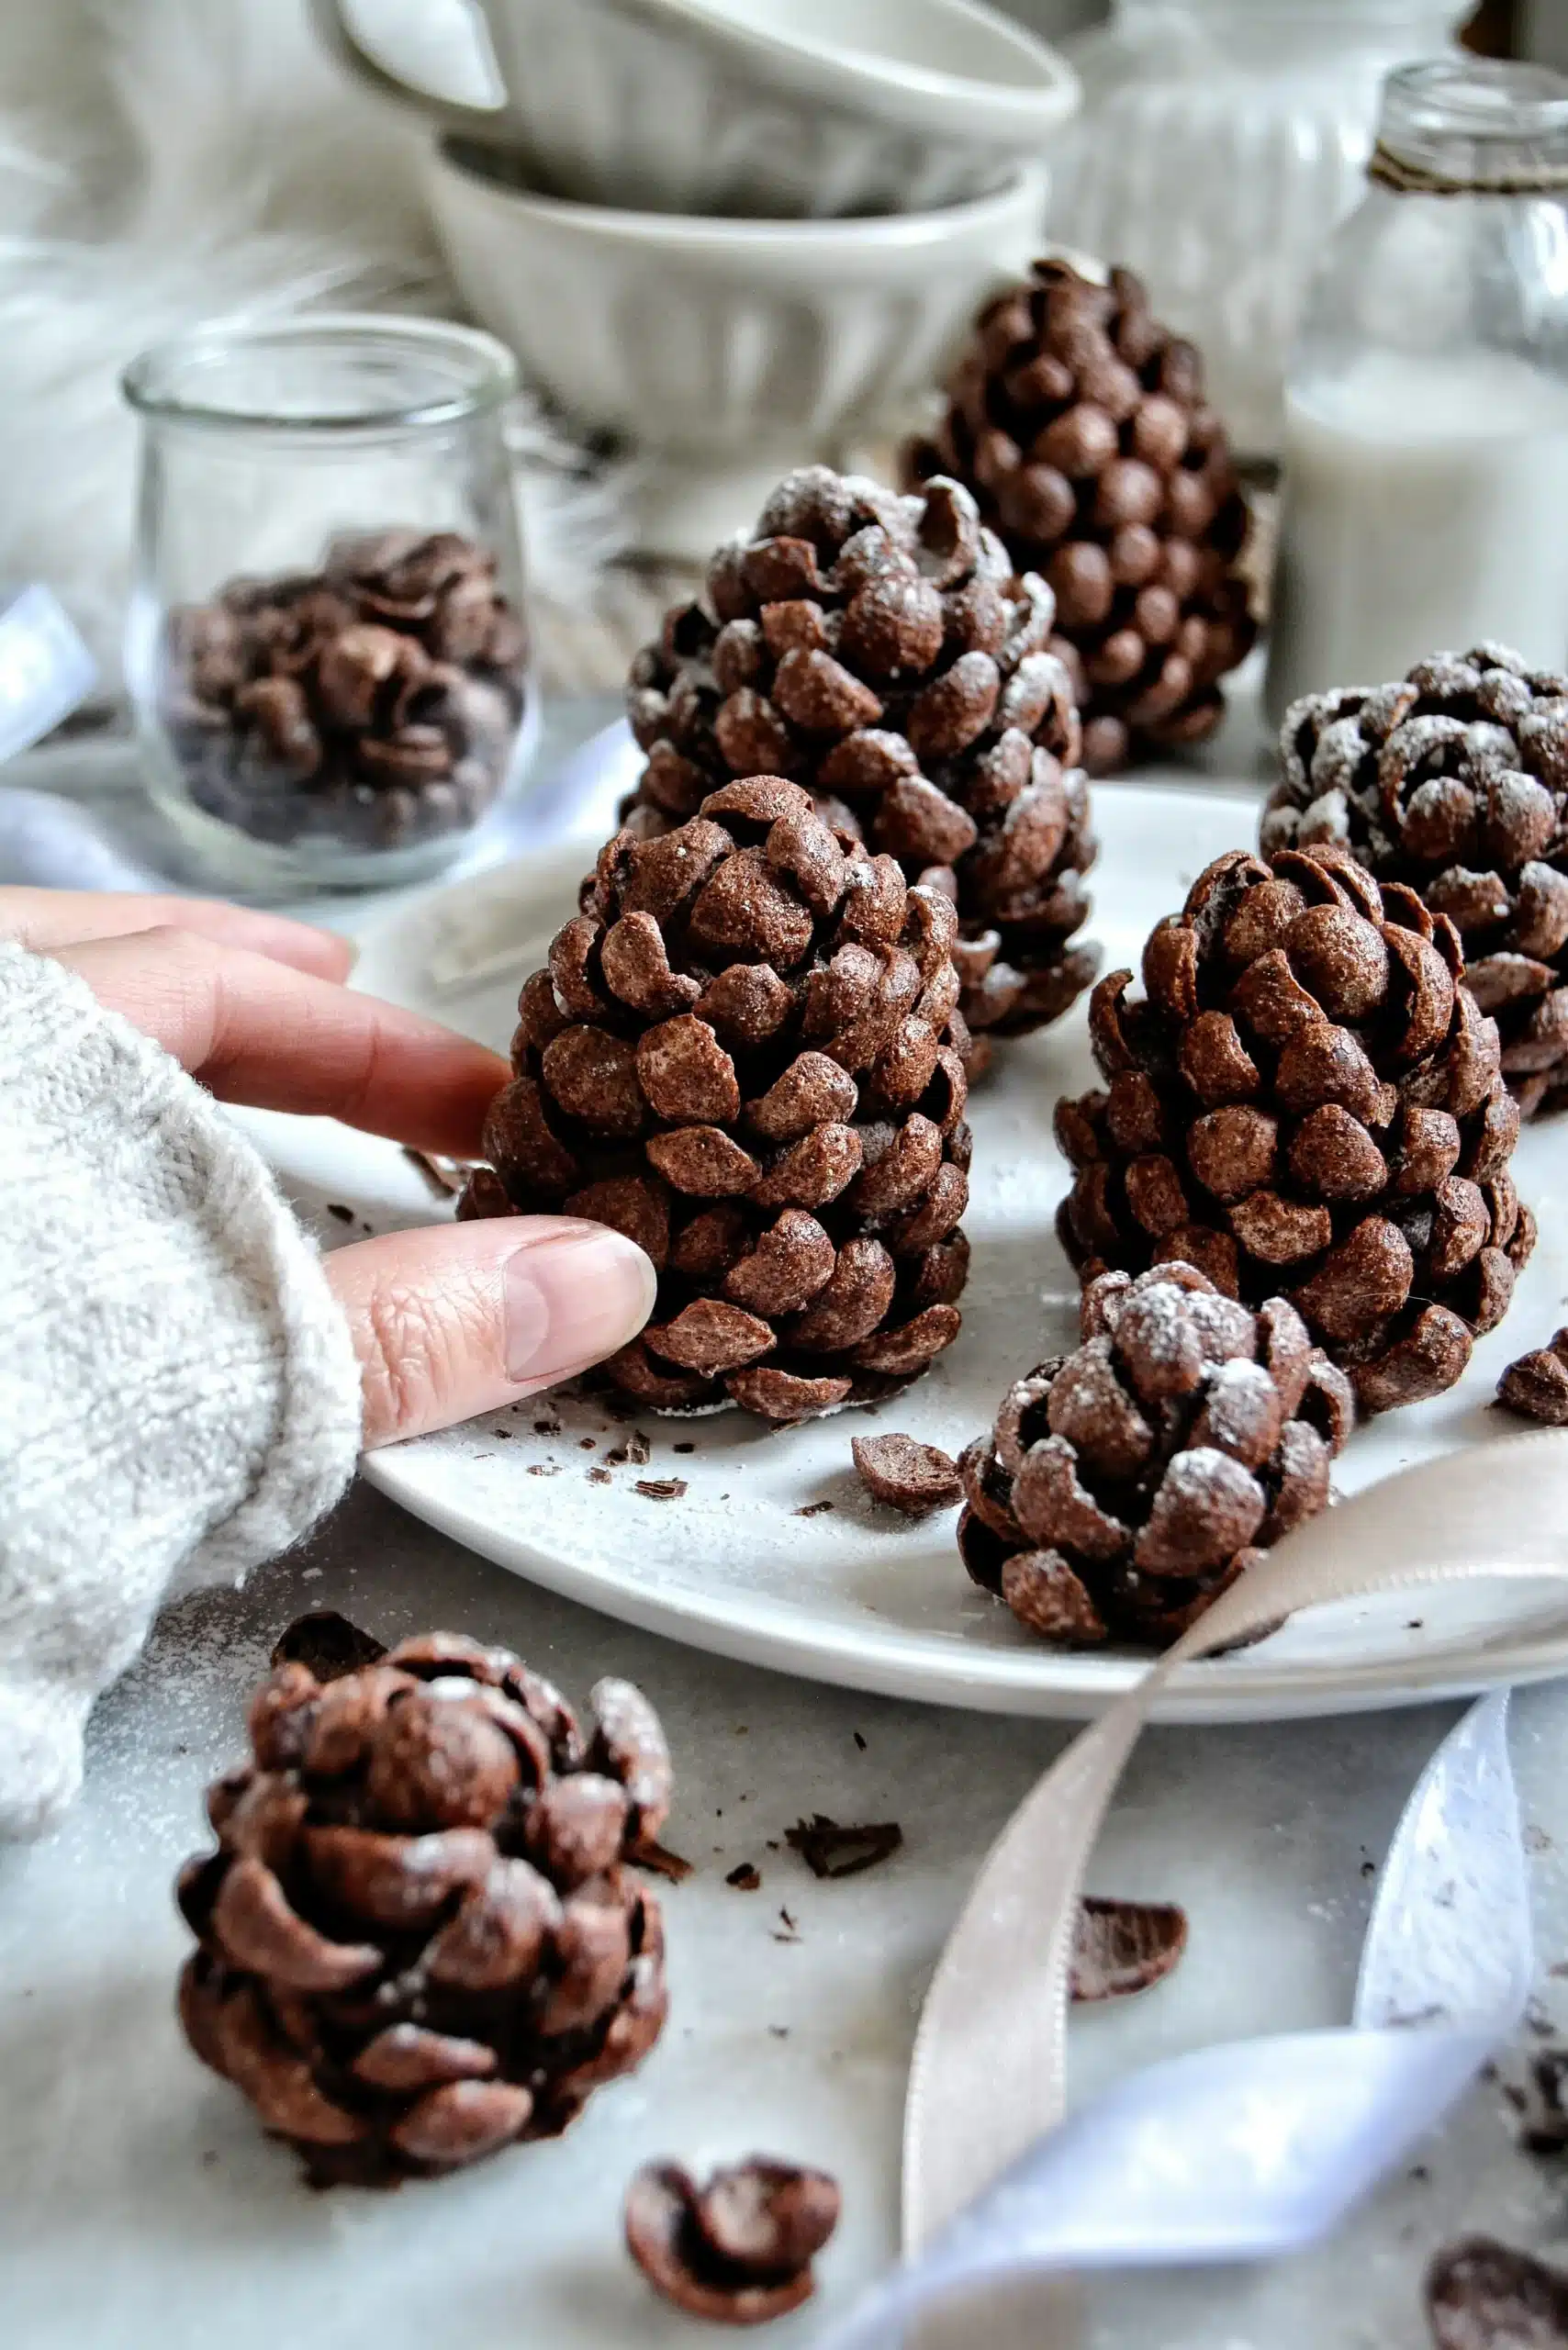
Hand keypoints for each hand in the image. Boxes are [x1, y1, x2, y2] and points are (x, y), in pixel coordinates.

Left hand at [2, 889, 655, 1445]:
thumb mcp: (213, 1380)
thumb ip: (407, 1327)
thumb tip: (598, 1279)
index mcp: (14, 1058)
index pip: (206, 988)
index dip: (365, 1040)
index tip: (477, 1097)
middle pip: (81, 972)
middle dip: (234, 991)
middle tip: (353, 1001)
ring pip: (19, 1043)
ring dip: (130, 1054)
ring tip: (234, 1083)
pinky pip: (4, 1147)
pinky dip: (60, 1148)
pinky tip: (95, 1221)